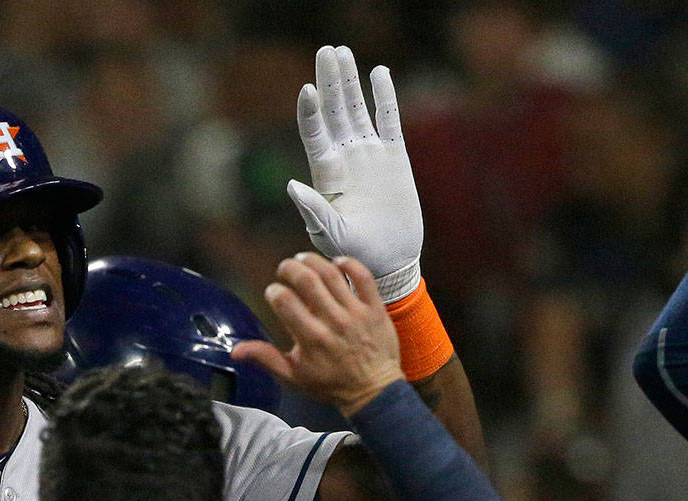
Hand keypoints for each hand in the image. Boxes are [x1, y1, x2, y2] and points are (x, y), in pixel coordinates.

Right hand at [231, 253, 402, 415]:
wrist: (373, 391)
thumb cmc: (331, 384)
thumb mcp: (293, 376)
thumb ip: (265, 358)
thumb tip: (236, 350)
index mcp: (310, 338)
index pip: (285, 302)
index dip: (273, 291)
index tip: (273, 292)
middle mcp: (332, 322)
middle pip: (307, 280)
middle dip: (290, 268)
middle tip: (284, 268)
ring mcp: (355, 313)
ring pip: (332, 274)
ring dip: (314, 260)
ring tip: (303, 259)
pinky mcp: (374, 308)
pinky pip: (363, 277)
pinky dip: (349, 263)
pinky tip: (336, 262)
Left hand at [288, 45, 422, 301]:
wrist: (388, 262)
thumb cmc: (354, 253)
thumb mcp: (330, 234)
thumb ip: (314, 210)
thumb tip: (292, 186)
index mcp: (326, 175)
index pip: (314, 135)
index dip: (310, 112)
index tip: (307, 89)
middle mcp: (345, 159)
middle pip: (334, 112)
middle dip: (330, 81)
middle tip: (326, 51)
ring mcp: (369, 156)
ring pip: (358, 109)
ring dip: (350, 82)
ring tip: (342, 52)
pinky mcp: (394, 158)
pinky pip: (389, 120)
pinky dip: (385, 97)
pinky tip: (379, 73)